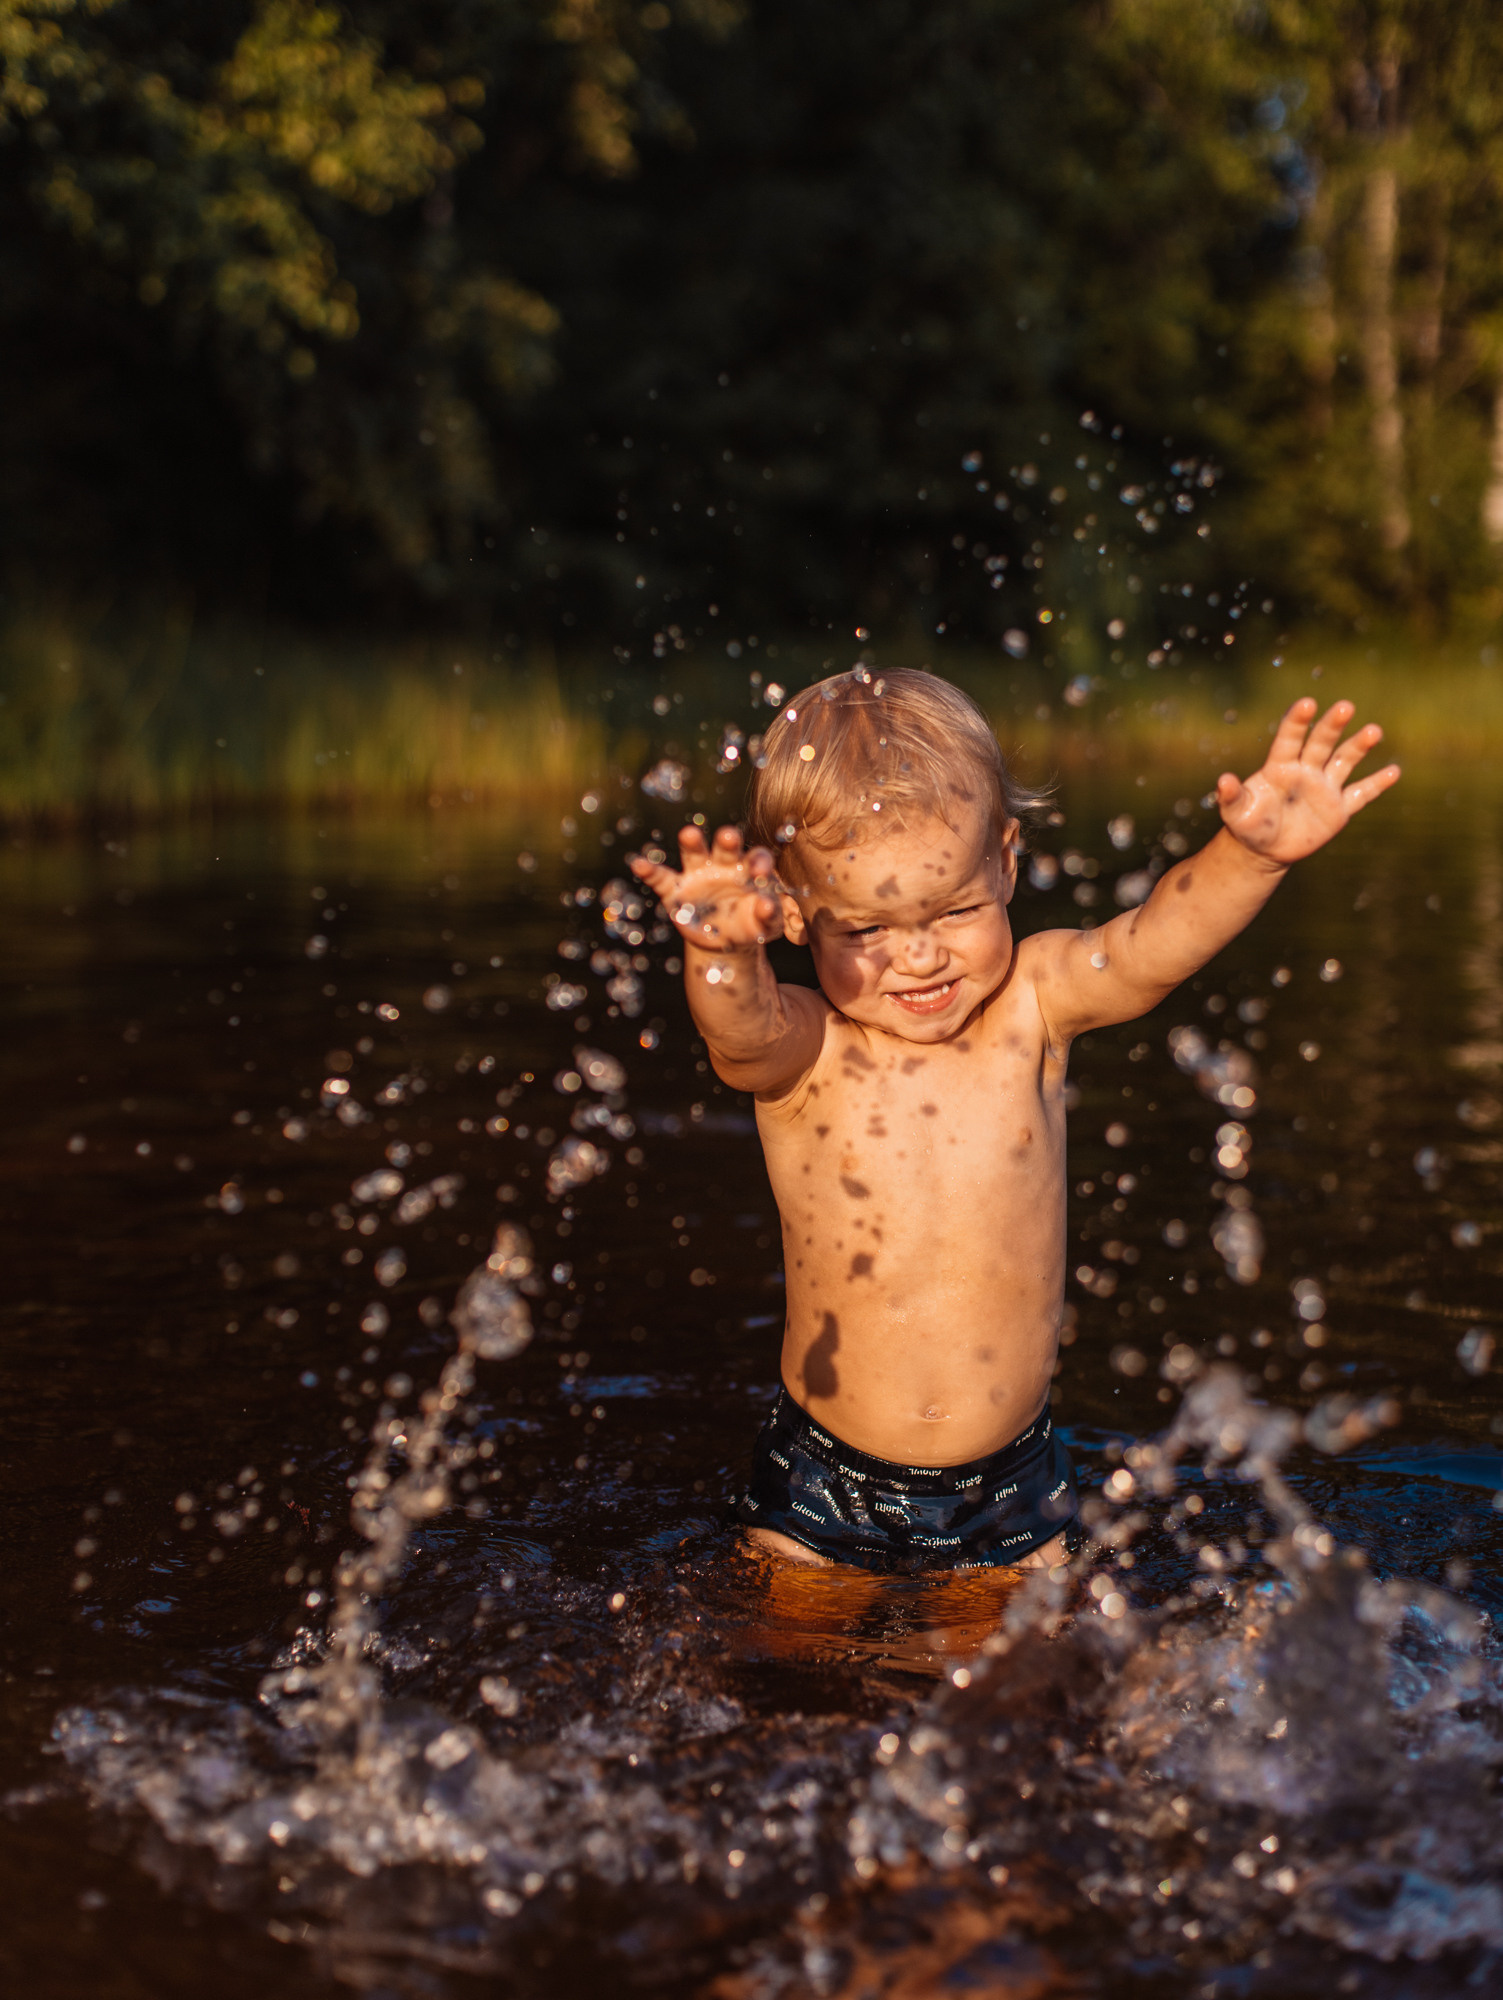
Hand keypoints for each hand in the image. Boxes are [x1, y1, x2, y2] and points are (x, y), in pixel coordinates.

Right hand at [629, 824, 783, 951]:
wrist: (724, 940)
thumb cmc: (750, 924)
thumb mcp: (765, 925)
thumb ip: (770, 915)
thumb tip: (768, 904)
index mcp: (749, 869)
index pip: (756, 858)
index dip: (759, 862)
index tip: (761, 870)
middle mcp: (723, 864)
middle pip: (725, 846)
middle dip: (727, 840)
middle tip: (729, 836)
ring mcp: (697, 874)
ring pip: (694, 853)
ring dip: (692, 842)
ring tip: (688, 834)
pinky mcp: (675, 890)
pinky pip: (661, 878)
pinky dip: (650, 871)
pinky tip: (639, 864)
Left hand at [1217, 698, 1399, 865]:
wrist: (1265, 849)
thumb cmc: (1248, 825)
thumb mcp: (1236, 813)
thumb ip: (1232, 796)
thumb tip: (1222, 781)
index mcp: (1280, 767)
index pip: (1289, 739)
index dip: (1297, 722)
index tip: (1307, 703)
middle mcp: (1305, 770)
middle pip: (1321, 743)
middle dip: (1332, 726)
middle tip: (1345, 706)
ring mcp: (1324, 787)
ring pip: (1344, 761)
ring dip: (1358, 747)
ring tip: (1373, 731)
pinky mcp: (1339, 809)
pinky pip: (1361, 794)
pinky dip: (1377, 785)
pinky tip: (1394, 772)